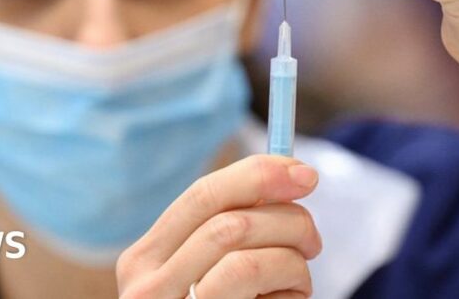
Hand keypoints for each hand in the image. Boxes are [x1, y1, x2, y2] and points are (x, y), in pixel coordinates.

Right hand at [117, 155, 321, 298]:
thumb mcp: (208, 273)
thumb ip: (231, 231)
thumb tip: (288, 175)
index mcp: (145, 258)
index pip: (203, 194)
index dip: (258, 175)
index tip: (304, 173)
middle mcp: (146, 285)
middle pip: (230, 219)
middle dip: (287, 219)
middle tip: (312, 240)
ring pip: (245, 250)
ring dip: (291, 259)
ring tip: (296, 280)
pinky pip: (254, 279)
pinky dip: (289, 284)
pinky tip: (286, 298)